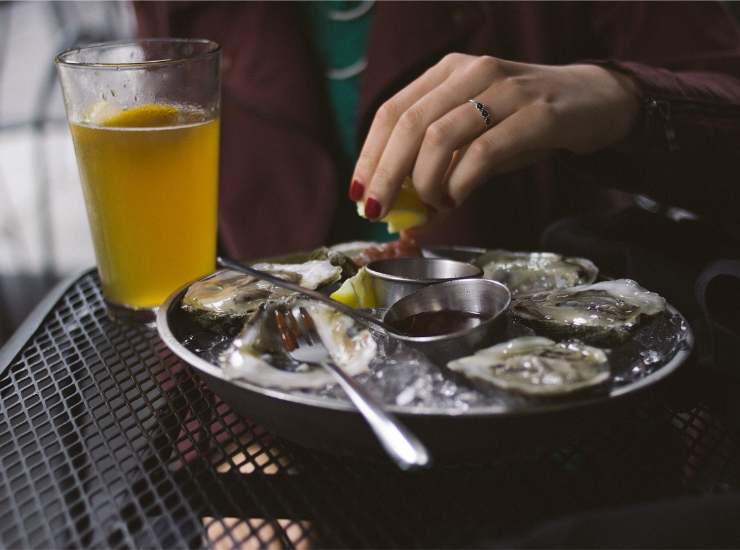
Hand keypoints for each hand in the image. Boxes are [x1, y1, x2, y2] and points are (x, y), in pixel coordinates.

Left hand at [350, 53, 638, 217]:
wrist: (595, 101)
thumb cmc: (523, 123)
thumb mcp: (475, 133)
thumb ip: (438, 159)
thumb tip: (398, 202)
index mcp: (448, 72)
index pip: (392, 112)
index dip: (369, 156)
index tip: (359, 194)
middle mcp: (472, 72)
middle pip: (409, 124)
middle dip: (386, 175)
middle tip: (378, 212)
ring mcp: (506, 89)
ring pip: (440, 137)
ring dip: (425, 183)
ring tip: (432, 206)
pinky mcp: (538, 114)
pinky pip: (483, 153)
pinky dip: (461, 184)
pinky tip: (458, 198)